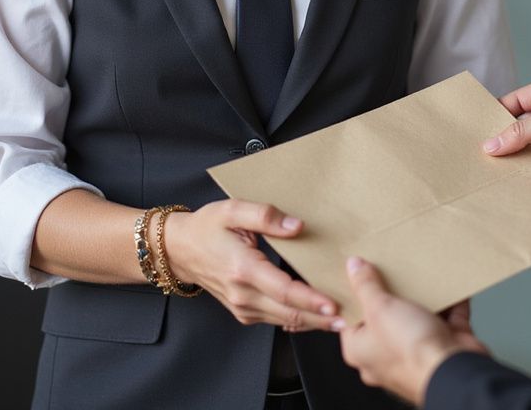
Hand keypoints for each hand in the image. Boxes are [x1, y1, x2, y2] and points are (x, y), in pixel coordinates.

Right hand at [163, 199, 337, 330]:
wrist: (180, 250)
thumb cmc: (207, 227)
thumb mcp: (233, 209)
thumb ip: (266, 216)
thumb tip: (297, 226)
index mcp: (243, 268)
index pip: (284, 290)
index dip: (310, 299)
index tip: (333, 303)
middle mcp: (243, 294)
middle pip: (289, 312)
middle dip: (321, 318)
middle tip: (350, 316)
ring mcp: (243, 307)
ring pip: (284, 320)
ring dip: (313, 322)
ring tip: (340, 318)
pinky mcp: (244, 312)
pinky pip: (275, 319)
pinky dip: (297, 318)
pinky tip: (316, 314)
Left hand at [337, 257, 485, 404]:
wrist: (454, 371)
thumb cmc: (411, 353)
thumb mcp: (379, 309)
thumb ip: (365, 286)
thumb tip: (354, 267)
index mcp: (361, 350)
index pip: (349, 317)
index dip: (351, 293)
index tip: (356, 270)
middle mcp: (386, 354)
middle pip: (384, 314)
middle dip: (390, 290)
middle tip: (388, 265)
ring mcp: (416, 350)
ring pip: (416, 314)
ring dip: (420, 294)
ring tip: (416, 268)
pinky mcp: (443, 344)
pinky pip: (446, 316)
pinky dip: (448, 300)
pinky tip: (446, 279)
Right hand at [483, 73, 530, 169]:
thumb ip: (521, 131)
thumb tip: (491, 145)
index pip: (514, 104)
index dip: (496, 118)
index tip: (477, 134)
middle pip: (524, 131)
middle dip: (508, 144)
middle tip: (484, 161)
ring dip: (525, 163)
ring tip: (499, 177)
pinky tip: (526, 185)